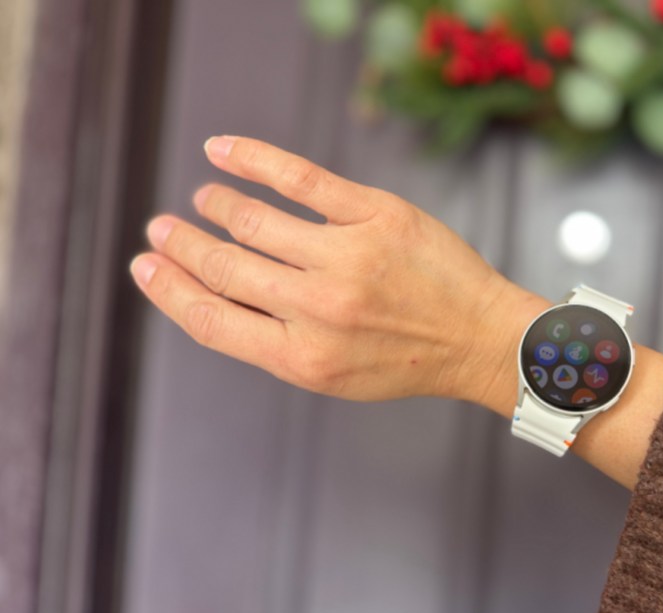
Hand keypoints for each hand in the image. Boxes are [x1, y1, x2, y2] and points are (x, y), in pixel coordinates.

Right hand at [131, 136, 547, 407]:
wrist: (479, 339)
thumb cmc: (405, 359)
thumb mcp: (333, 374)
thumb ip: (275, 342)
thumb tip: (215, 296)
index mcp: (301, 359)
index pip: (210, 319)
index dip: (168, 290)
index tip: (146, 266)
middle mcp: (318, 310)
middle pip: (224, 268)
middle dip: (182, 245)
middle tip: (163, 228)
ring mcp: (347, 259)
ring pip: (253, 220)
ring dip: (216, 206)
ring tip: (203, 201)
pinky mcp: (376, 216)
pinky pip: (299, 178)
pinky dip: (251, 159)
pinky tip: (222, 151)